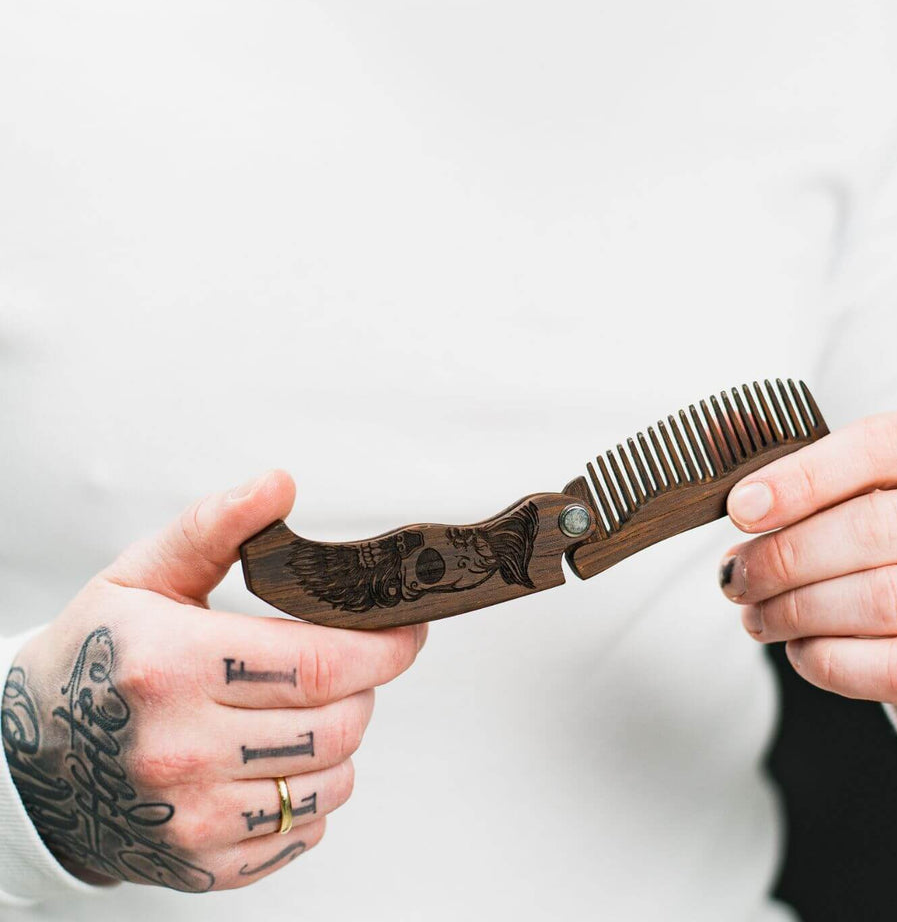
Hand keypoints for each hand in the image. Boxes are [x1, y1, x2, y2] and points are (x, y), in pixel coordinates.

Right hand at [1, 471, 424, 891]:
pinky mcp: (202, 863)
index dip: (385, 645)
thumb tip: (276, 486)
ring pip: (333, 779)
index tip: (407, 632)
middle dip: (363, 686)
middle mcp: (181, 750)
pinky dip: (311, 793)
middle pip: (339, 722)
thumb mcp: (142, 576)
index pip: (321, 662)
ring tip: (302, 710)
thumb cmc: (92, 659)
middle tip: (341, 664)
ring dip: (340, 739)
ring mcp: (192, 817)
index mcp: (172, 667)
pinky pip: (303, 830)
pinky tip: (275, 760)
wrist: (29, 760)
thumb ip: (215, 527)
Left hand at [718, 414, 896, 749]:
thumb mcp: (882, 488)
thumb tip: (742, 501)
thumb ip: (819, 481)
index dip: (802, 476)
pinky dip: (832, 661)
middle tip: (736, 576)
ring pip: (885, 600)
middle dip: (786, 555)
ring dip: (799, 612)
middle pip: (877, 527)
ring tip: (757, 615)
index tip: (741, 509)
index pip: (884, 443)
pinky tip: (801, 650)